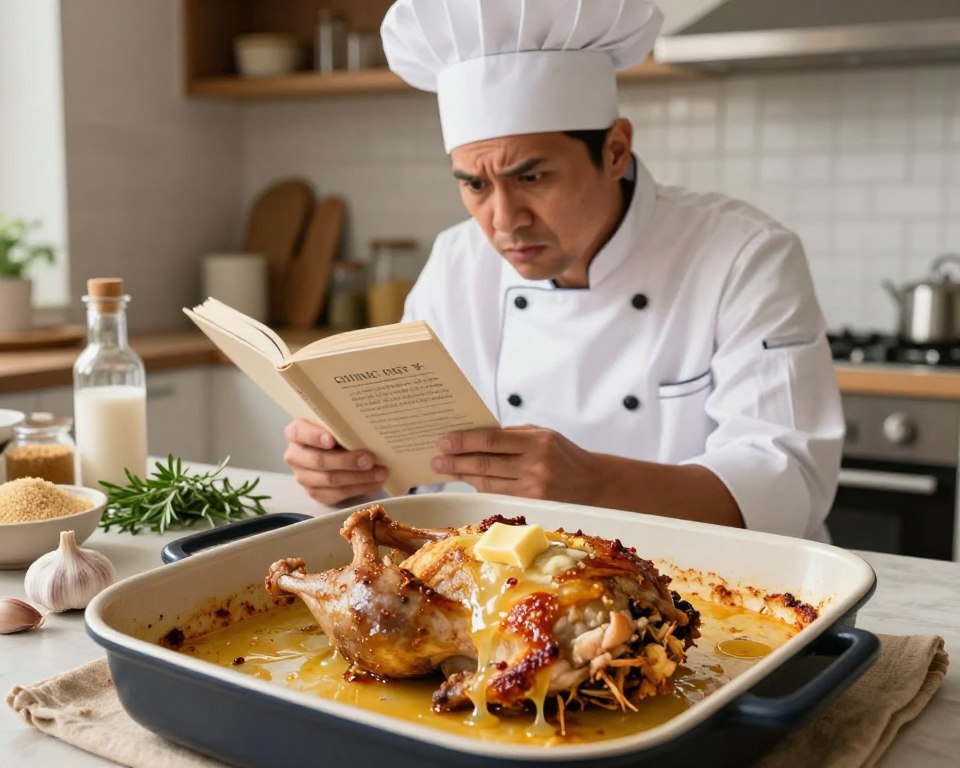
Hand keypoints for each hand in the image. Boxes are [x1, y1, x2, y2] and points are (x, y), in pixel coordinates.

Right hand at [283, 418, 387, 505]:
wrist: (340, 455)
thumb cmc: (339, 434)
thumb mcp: (337, 425)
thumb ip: (344, 425)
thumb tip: (368, 427)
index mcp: (297, 432)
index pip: (300, 432)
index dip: (315, 436)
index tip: (332, 440)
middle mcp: (295, 455)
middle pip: (319, 460)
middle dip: (347, 461)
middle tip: (370, 459)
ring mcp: (304, 476)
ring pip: (330, 480)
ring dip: (359, 477)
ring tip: (380, 472)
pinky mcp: (316, 493)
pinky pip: (337, 494)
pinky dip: (360, 488)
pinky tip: (376, 482)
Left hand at [430, 424, 600, 503]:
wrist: (595, 484)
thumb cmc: (565, 454)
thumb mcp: (544, 435)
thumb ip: (513, 435)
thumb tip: (477, 435)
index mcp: (537, 441)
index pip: (492, 440)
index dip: (464, 441)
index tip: (444, 441)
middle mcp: (534, 465)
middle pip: (485, 463)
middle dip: (456, 461)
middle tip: (436, 459)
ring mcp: (533, 488)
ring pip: (488, 482)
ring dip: (463, 475)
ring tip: (445, 469)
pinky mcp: (532, 504)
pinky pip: (498, 494)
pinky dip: (481, 486)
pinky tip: (468, 480)